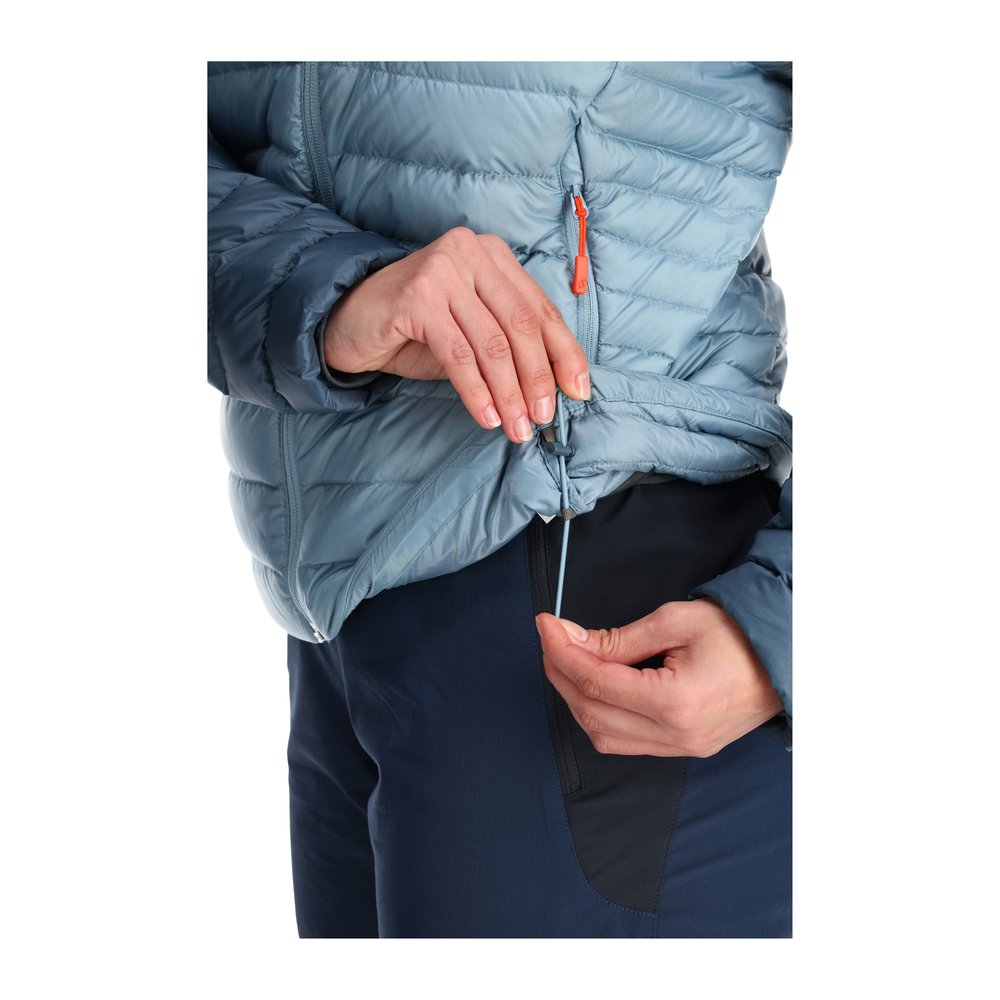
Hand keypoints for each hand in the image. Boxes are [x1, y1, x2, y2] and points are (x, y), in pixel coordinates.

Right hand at [323, 226, 589, 444]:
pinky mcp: (416, 296)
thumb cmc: (415, 330)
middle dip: (538, 379)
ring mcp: (442, 270)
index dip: (564, 353)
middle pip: (521, 326)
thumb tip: (556, 388)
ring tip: (517, 428)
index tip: (579, 392)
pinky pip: (459, 355)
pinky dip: (477, 392)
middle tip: (543, 419)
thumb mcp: (471, 332)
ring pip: (492, 344)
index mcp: (493, 256)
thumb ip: (509, 345)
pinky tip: (487, 417)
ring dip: (509, 393)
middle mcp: (470, 254)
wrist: (348, 321)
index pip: (540, 309)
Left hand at [535, 600, 782, 757]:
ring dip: (575, 698)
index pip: (595, 682)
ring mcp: (680, 748)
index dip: (562, 651)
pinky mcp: (683, 749)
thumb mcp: (677, 621)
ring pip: (603, 736)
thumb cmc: (741, 636)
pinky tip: (592, 687)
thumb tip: (573, 640)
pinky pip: (625, 742)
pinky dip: (599, 716)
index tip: (545, 624)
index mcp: (675, 702)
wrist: (788, 660)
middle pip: (591, 713)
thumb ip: (620, 638)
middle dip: (560, 673)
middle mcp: (675, 736)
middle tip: (550, 639)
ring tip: (565, 661)